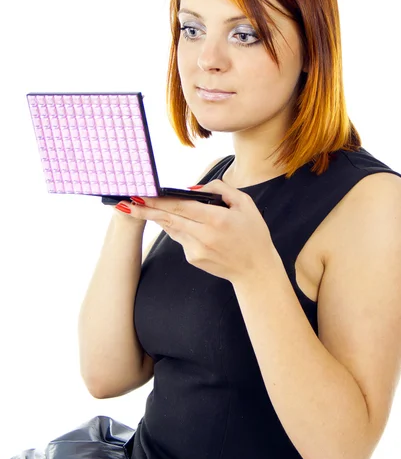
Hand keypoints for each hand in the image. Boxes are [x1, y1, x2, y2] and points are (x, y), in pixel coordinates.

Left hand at [128, 180, 274, 283]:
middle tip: (125, 202)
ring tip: (140, 206)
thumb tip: (193, 188)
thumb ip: (221, 190)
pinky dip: (178, 227)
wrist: (255, 270)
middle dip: (145, 210)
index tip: (141, 195)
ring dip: (158, 217)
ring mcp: (196, 250)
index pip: (181, 207)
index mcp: (217, 219)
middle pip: (168, 219)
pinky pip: (180, 238)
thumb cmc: (253, 234)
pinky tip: (182, 224)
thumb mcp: (245, 204)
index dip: (158, 201)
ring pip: (172, 228)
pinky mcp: (192, 258)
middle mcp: (203, 236)